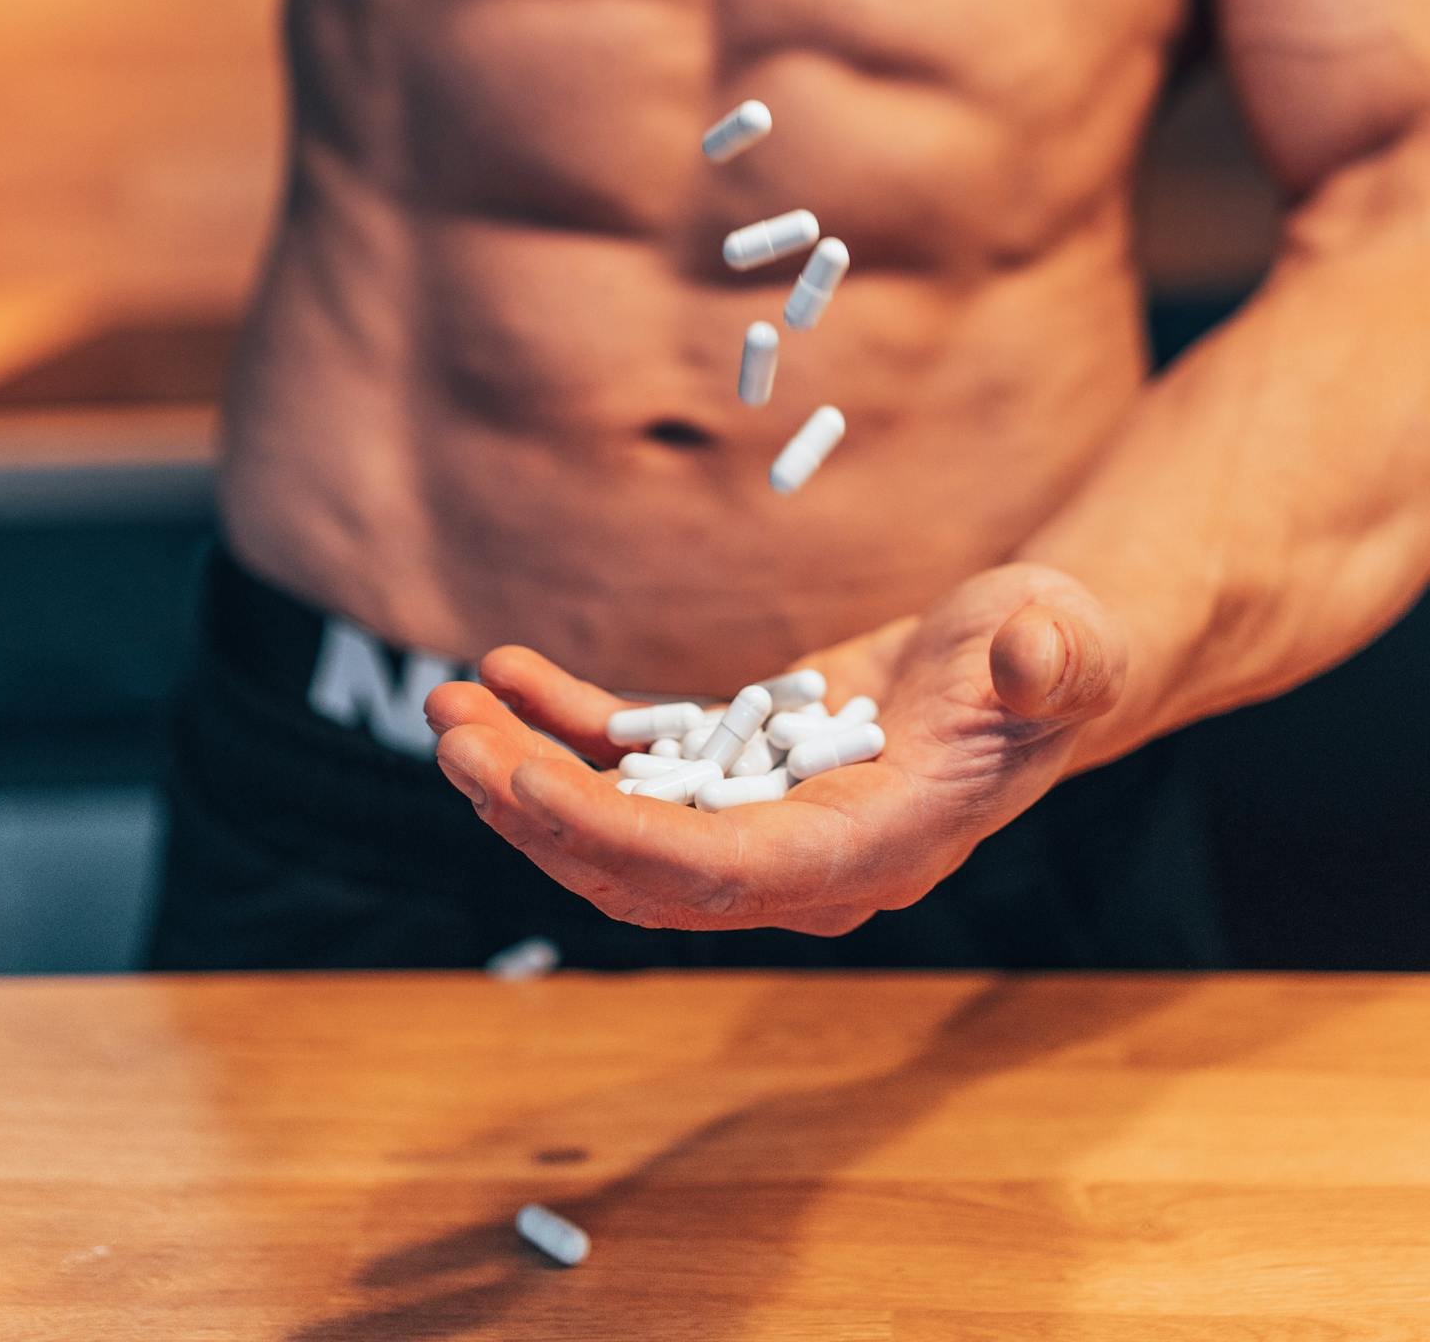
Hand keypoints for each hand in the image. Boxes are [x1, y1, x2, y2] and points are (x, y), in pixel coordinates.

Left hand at [426, 565, 1128, 934]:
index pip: (726, 873)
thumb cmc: (1059, 650)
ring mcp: (762, 817)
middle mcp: (804, 858)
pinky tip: (510, 670)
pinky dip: (567, 723)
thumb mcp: (1067, 644)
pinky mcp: (738, 767)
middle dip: (539, 812)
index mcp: (873, 848)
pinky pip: (634, 762)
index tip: (528, 787)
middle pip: (646, 865)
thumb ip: (1055, 663)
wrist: (1034, 652)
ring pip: (620, 823)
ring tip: (450, 703)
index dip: (620, 839)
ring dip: (528, 773)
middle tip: (453, 738)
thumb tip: (1034, 658)